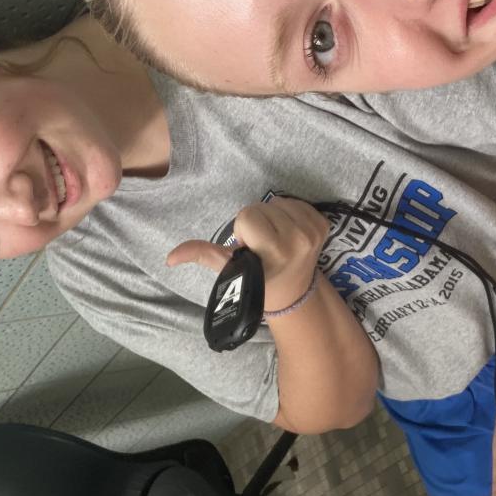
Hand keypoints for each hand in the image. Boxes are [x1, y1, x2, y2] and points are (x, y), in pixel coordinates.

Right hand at [167, 197, 328, 312]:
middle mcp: (298, 239)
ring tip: (275, 238)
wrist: (295, 293)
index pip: (248, 215)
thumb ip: (203, 255)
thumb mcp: (230, 269)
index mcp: (275, 250)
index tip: (249, 248)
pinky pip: (296, 202)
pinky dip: (289, 214)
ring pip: (279, 202)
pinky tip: (287, 232)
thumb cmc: (259, 280)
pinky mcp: (324, 224)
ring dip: (273, 217)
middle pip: (263, 206)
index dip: (244, 230)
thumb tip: (171, 257)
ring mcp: (314, 232)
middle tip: (262, 244)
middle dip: (258, 222)